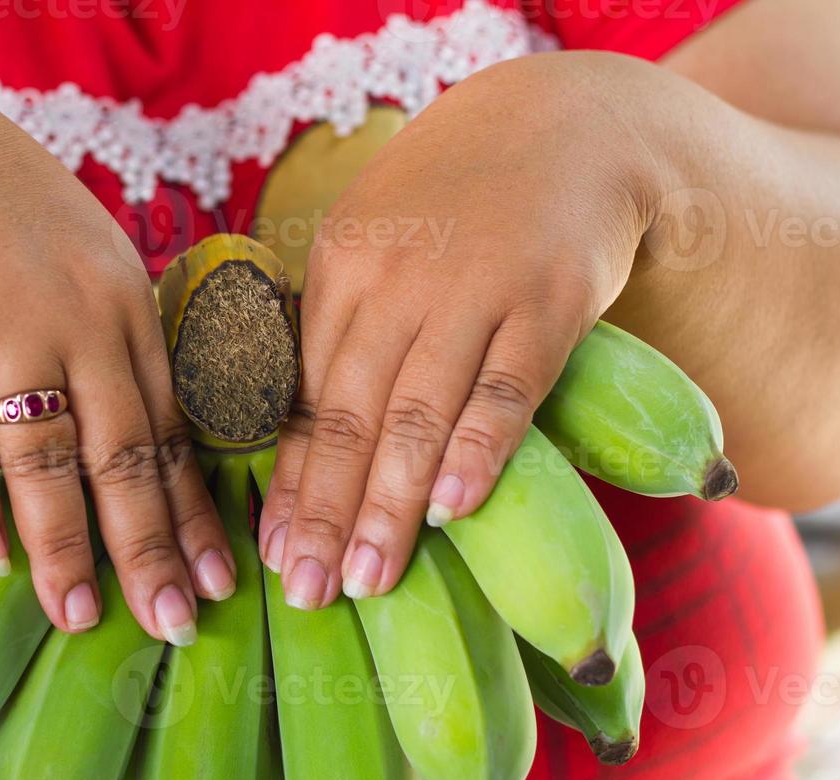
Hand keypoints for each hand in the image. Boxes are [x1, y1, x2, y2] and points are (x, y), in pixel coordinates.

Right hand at [0, 70, 232, 642]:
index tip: (222, 582)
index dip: (195, 512)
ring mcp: (3, 327)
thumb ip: (118, 342)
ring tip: (77, 619)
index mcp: (127, 307)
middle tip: (175, 625)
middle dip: (150, 548)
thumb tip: (153, 440)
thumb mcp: (84, 262)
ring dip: (63, 546)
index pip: (171, 429)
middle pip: (123, 454)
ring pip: (44, 457)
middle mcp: (79, 319)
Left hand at [259, 52, 662, 607]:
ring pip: (418, 412)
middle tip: (307, 592)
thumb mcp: (377, 243)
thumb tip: (293, 436)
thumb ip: (337, 327)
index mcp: (342, 269)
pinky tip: (450, 510)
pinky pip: (506, 387)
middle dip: (325, 512)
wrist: (565, 128)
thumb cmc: (454, 208)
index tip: (273, 554)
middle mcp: (397, 279)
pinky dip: (476, 450)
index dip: (291, 482)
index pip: (307, 396)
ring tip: (366, 579)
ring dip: (389, 504)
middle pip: (350, 415)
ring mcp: (474, 288)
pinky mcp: (549, 299)